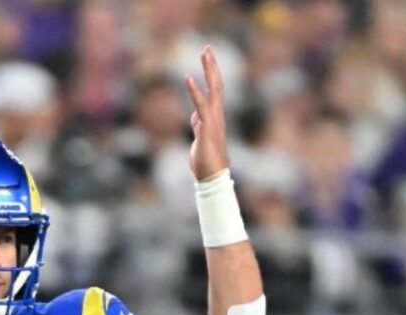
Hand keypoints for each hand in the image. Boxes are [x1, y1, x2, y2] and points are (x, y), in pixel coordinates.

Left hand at [184, 46, 230, 180]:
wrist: (212, 177)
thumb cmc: (206, 161)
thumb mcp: (200, 138)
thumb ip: (199, 125)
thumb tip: (196, 117)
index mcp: (215, 117)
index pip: (215, 90)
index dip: (212, 74)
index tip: (208, 58)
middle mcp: (217, 115)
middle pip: (217, 85)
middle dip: (212, 66)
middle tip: (207, 47)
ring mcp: (213, 120)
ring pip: (213, 90)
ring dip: (209, 71)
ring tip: (204, 53)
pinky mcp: (206, 127)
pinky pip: (200, 105)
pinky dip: (195, 91)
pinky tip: (188, 78)